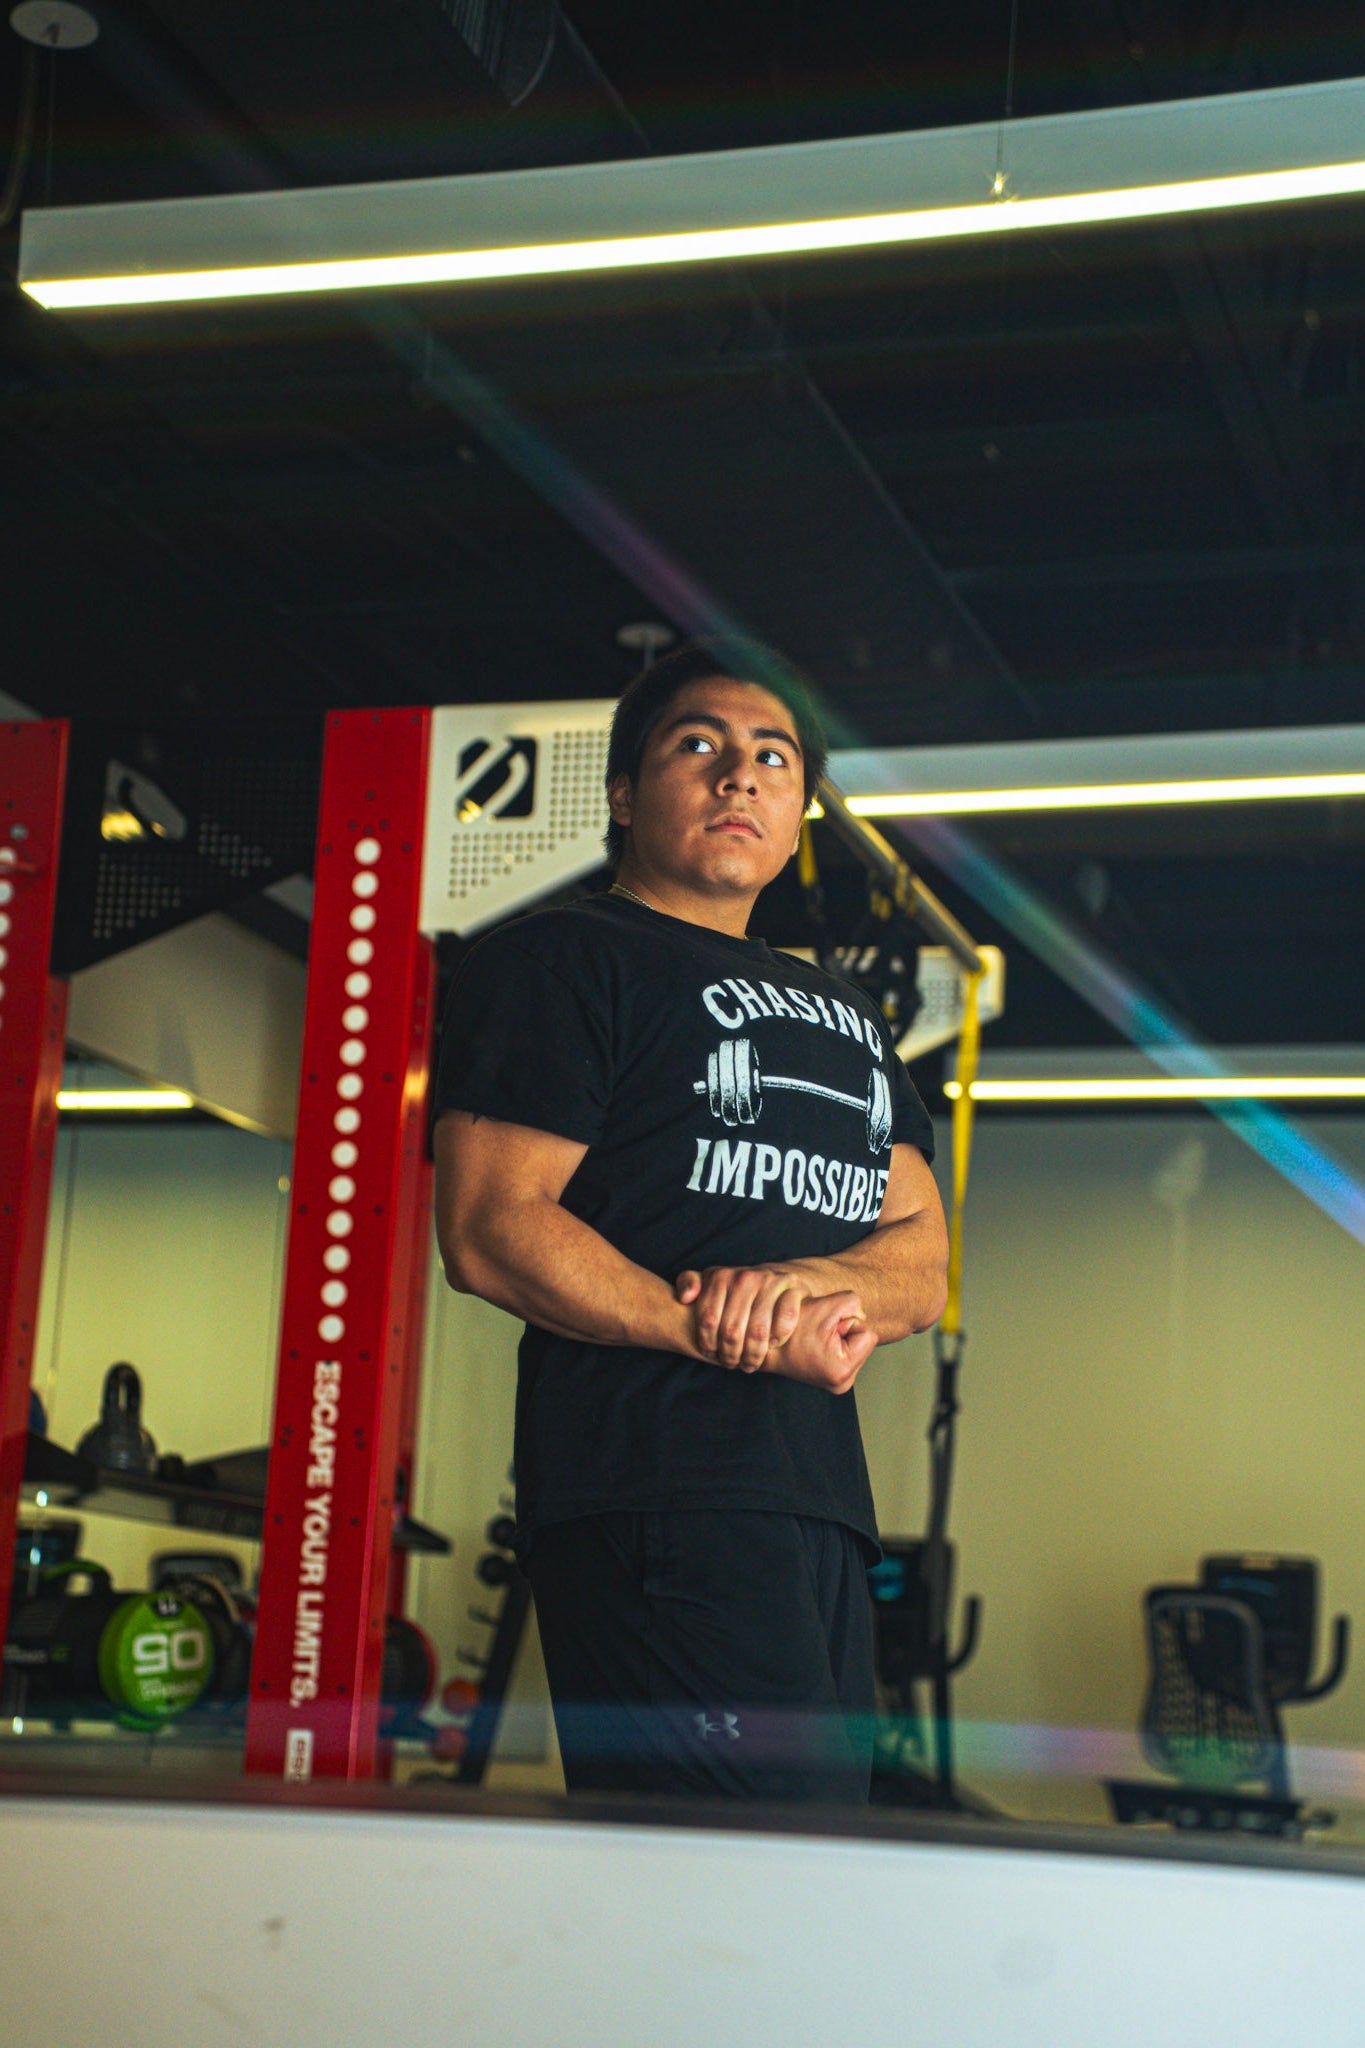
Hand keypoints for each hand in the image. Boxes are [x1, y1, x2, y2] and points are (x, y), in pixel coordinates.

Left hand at [675, 1261, 817, 1370]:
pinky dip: (777, 1339)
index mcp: (720, 1276)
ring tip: (749, 1363)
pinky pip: (785, 1322)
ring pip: (758, 1332)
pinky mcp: (794, 1290)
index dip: (707, 1344)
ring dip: (753, 1355)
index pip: (707, 1320)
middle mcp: (744, 1277)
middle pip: (732, 1331)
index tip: (712, 1354)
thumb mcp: (710, 1282)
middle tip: (731, 1363)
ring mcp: (770, 1282)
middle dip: (730, 1355)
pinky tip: (771, 1345)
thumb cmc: (736, 1290)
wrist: (777, 1280)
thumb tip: (686, 1298)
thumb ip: (688, 1283)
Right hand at [760, 1291, 874, 1394]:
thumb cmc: (790, 1326)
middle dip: (843, 1332)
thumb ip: (853, 1303)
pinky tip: (816, 1347)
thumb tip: (863, 1315)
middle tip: (816, 1336)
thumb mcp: (826, 1305)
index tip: (822, 1330)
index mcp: (842, 1371)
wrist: (764, 1345)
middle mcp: (842, 1383)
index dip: (845, 1323)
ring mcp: (837, 1384)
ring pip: (855, 1346)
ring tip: (814, 1341)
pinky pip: (847, 1353)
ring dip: (838, 1337)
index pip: (867, 1335)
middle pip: (863, 1342)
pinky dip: (834, 1345)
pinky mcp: (833, 1380)